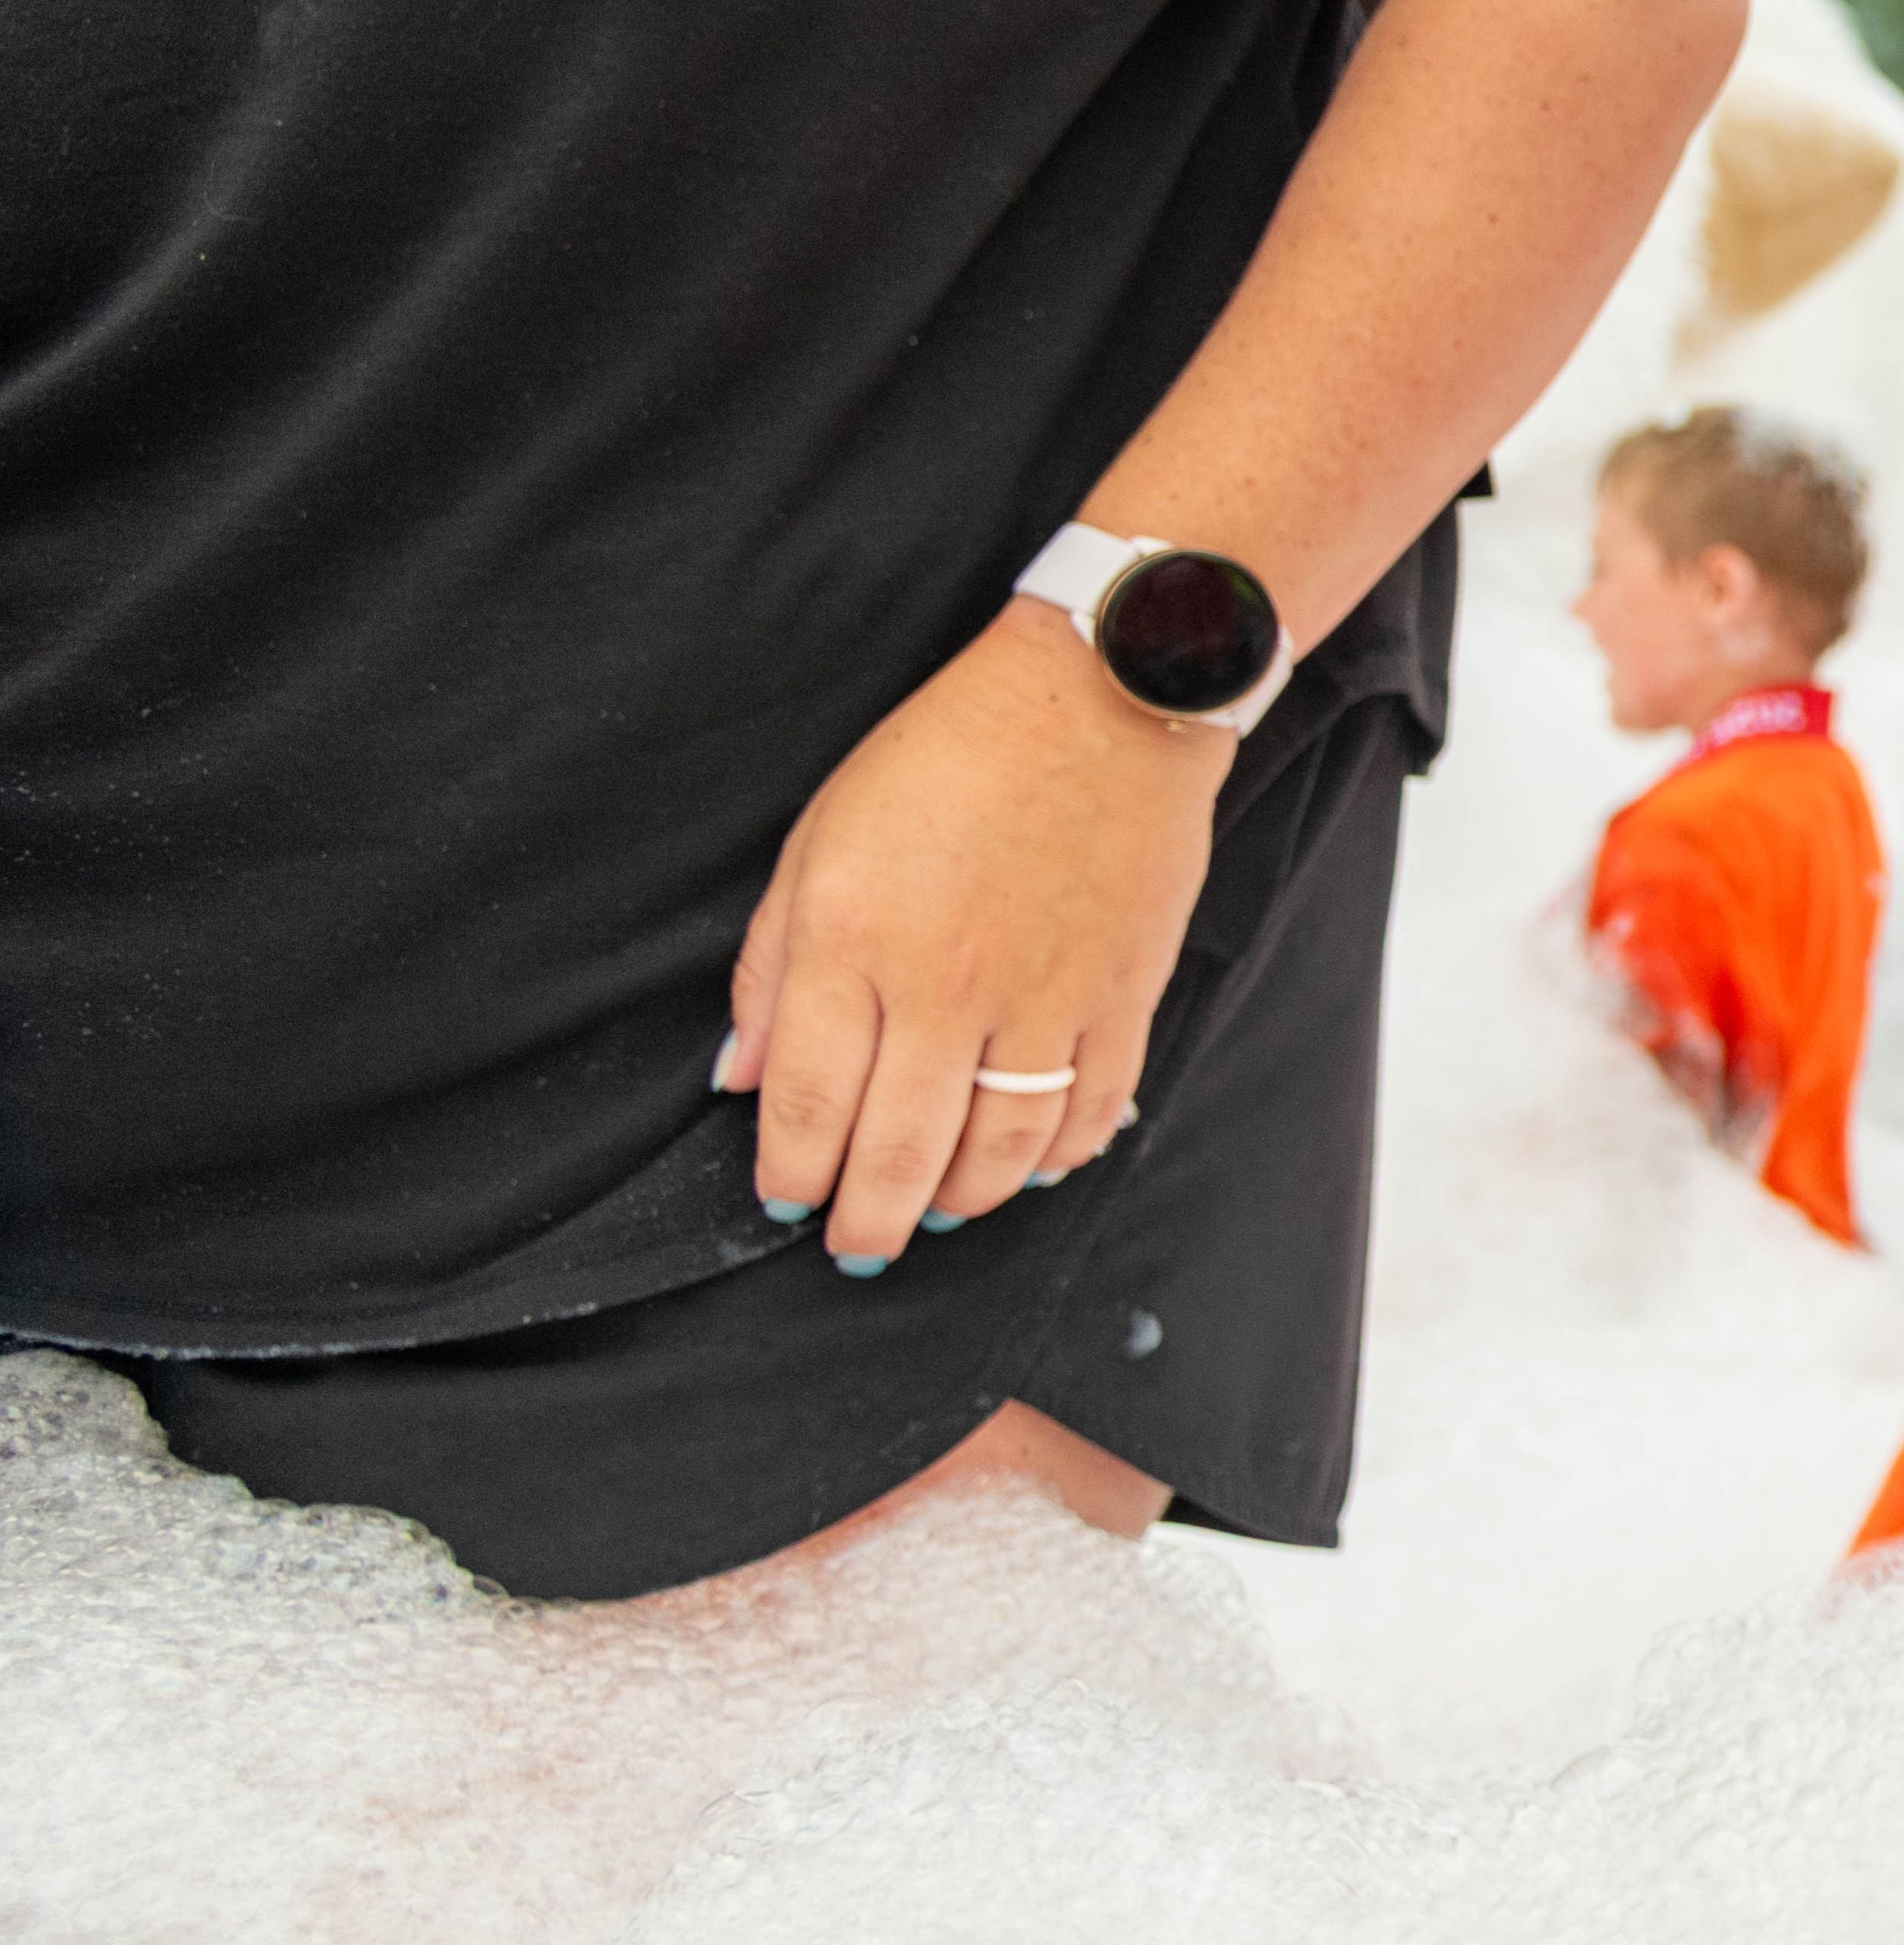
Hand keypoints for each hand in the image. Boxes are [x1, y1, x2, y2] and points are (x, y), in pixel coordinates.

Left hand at [721, 603, 1224, 1268]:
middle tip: (855, 1245)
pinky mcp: (1122, 995)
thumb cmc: (948, 757)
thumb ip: (770, 966)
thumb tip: (740, 1075)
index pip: (806, 1102)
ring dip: (959, 1201)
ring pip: (997, 1151)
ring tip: (935, 1211)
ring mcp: (1043, 998)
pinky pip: (1089, 1111)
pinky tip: (1031, 1165)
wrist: (1099, 699)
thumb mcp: (819, 840)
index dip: (790, 1170)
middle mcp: (946, 986)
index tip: (785, 1196)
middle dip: (866, 1219)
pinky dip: (1058, 1157)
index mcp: (854, 942)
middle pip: (896, 1149)